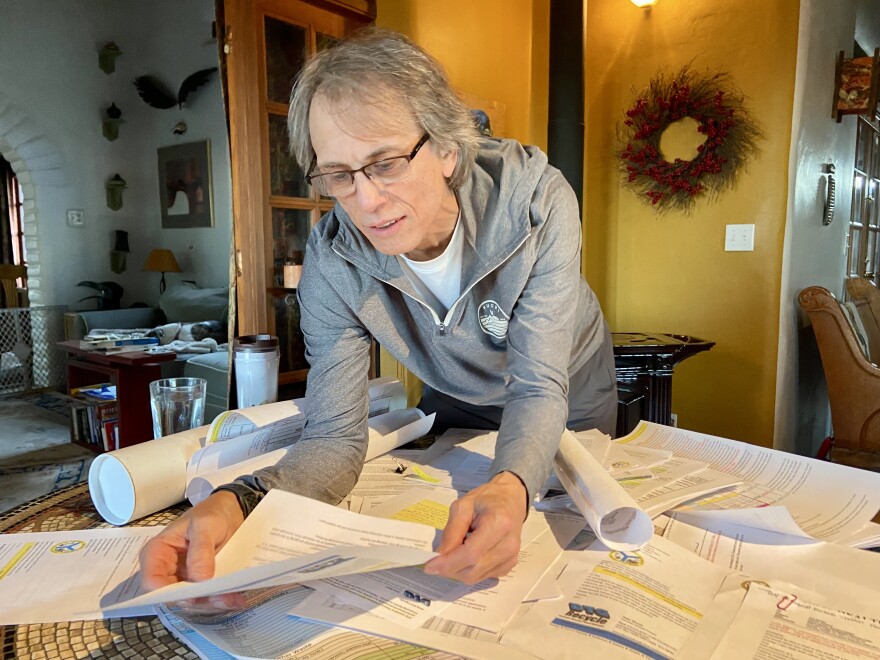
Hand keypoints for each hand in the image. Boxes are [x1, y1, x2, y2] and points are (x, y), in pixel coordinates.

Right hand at [139, 491, 244, 607]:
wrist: (230, 512)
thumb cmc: (211, 513)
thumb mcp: (206, 525)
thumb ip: (201, 551)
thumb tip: (199, 580)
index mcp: (157, 553)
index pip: (151, 582)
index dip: (168, 594)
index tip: (193, 596)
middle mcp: (165, 570)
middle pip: (172, 597)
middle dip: (196, 600)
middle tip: (221, 597)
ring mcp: (182, 579)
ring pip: (191, 601)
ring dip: (211, 603)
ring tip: (233, 598)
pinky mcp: (198, 584)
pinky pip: (205, 598)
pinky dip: (219, 600)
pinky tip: (235, 598)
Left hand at [423, 471, 526, 584]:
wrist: (511, 500)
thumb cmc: (486, 499)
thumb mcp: (463, 506)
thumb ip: (451, 532)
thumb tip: (438, 556)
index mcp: (499, 525)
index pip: (470, 554)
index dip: (447, 563)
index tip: (428, 565)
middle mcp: (508, 545)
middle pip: (472, 570)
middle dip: (449, 569)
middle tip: (435, 559)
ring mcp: (511, 558)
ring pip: (475, 577)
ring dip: (458, 569)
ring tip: (456, 549)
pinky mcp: (509, 566)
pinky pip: (482, 576)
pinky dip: (469, 569)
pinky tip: (469, 553)